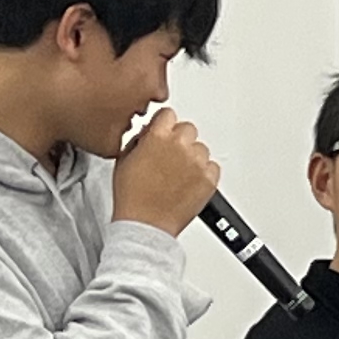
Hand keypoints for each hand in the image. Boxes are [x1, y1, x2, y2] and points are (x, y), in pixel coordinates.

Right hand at [113, 107, 220, 234]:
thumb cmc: (132, 196)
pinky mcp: (209, 180)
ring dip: (193, 157)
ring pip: (201, 149)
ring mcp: (197, 163)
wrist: (146, 224)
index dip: (164, 125)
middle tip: (170, 157)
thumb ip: (140, 139)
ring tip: (178, 174)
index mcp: (158, 135)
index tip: (163, 133)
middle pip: (188, 129)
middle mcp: (180, 145)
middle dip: (180, 140)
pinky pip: (213, 168)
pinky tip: (189, 183)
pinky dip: (204, 174)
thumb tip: (149, 133)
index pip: (169, 114)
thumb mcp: (125, 158)